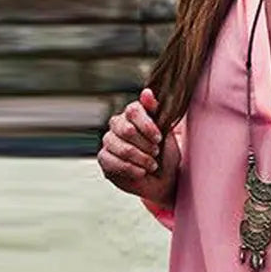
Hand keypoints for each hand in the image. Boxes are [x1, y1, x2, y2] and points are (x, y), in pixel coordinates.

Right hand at [97, 88, 180, 205]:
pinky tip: (141, 172)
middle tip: (155, 153)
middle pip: (127, 130)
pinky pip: (114, 162)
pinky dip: (132, 169)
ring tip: (151, 165)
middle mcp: (118, 125)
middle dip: (146, 146)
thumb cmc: (165, 154)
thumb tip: (146, 92)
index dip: (148, 126)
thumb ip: (156, 112)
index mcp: (132, 115)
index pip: (133, 110)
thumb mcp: (166, 132)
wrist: (163, 179)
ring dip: (142, 159)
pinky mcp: (104, 159)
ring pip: (122, 148)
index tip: (159, 139)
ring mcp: (109, 142)